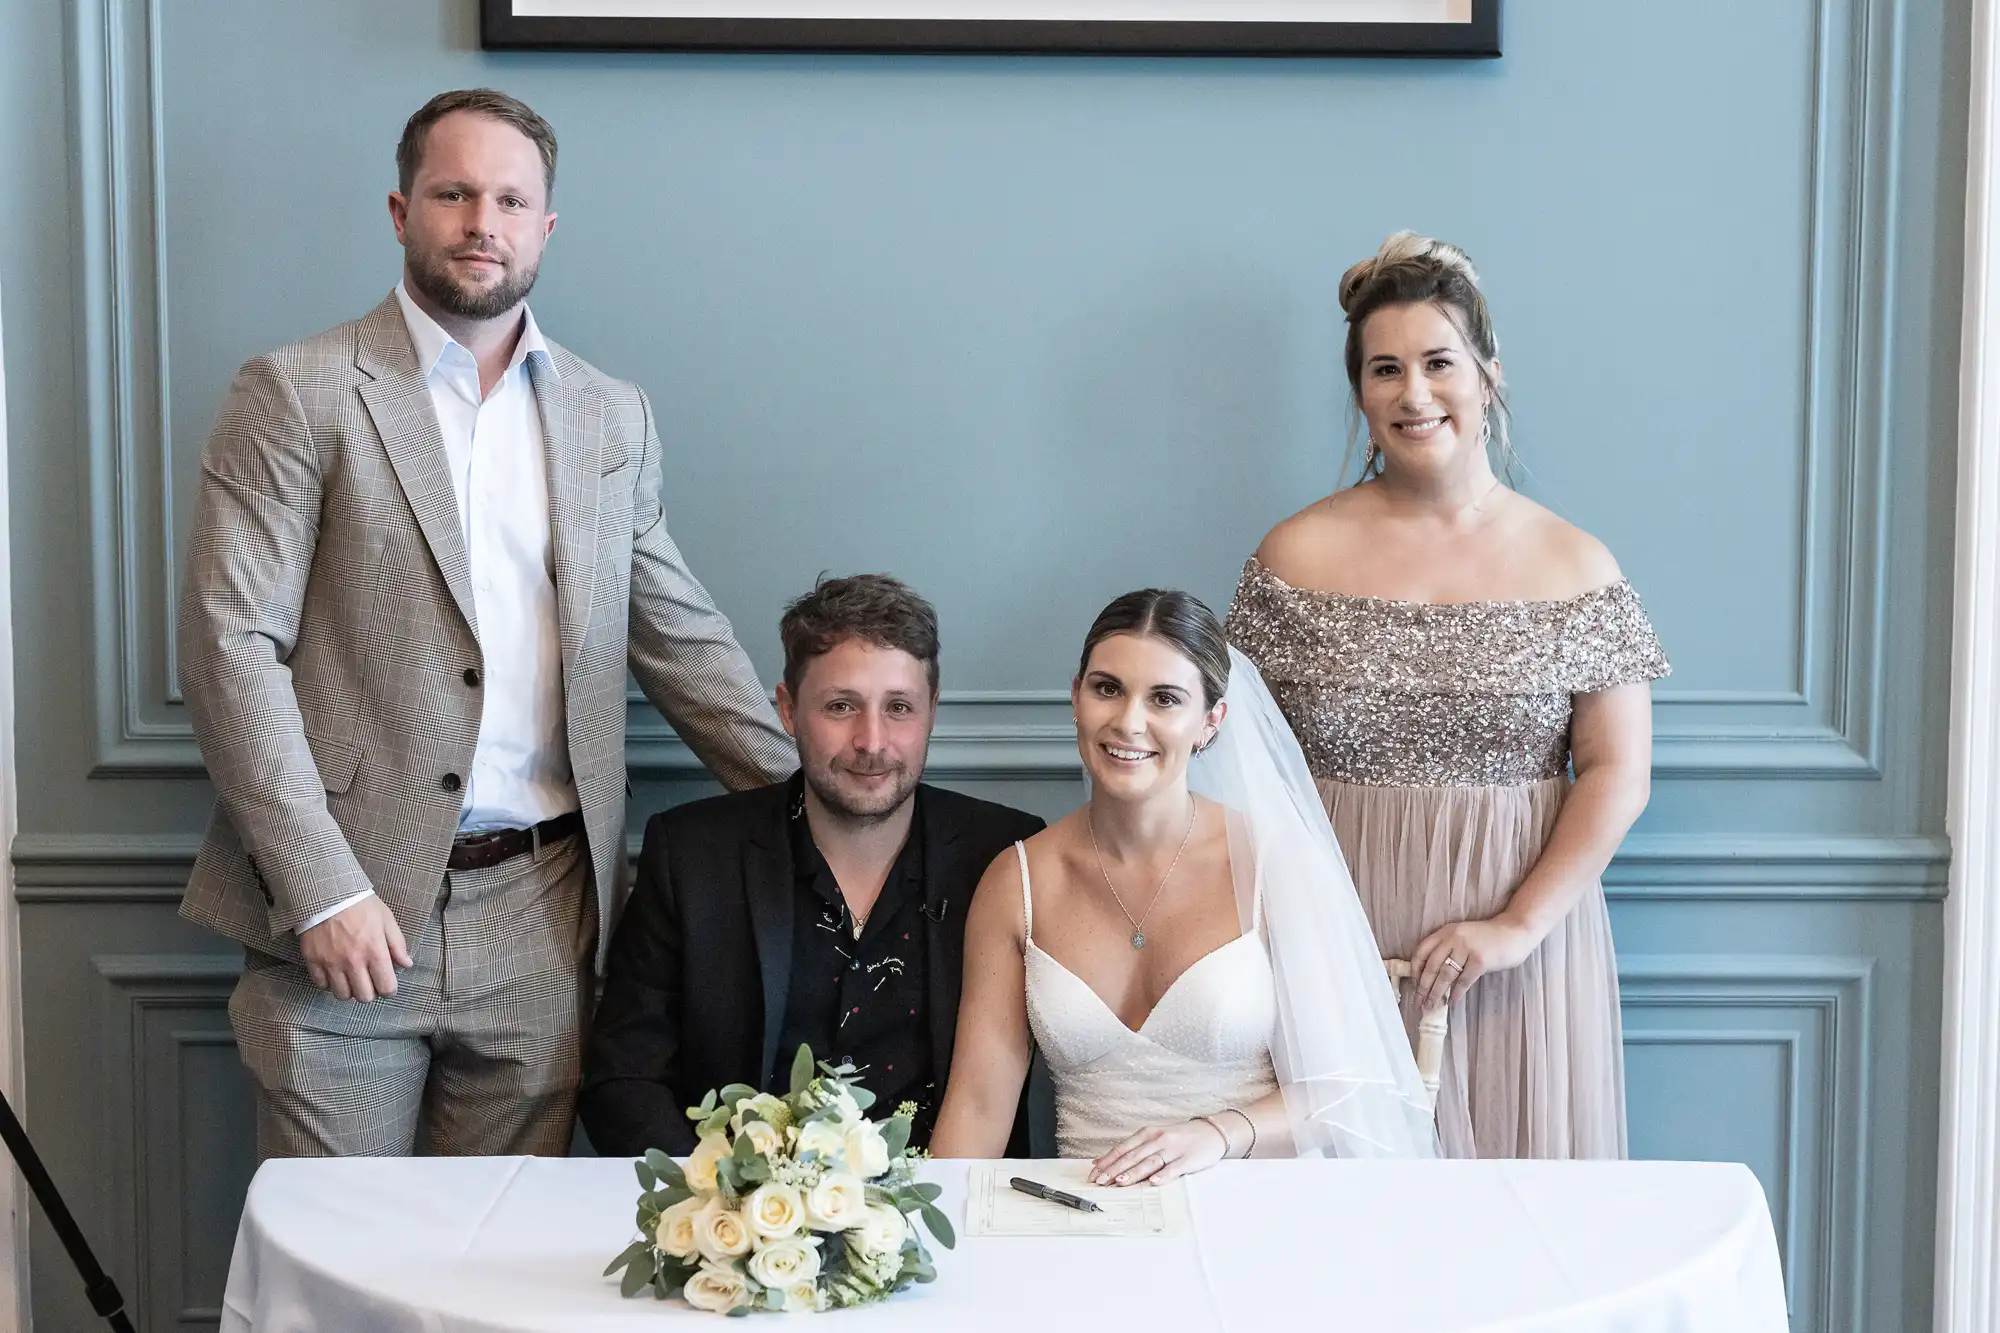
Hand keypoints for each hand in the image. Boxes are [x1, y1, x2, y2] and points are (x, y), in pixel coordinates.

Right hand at [298, 895, 411, 1001]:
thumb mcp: (386, 920)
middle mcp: (353, 961)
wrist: (327, 892)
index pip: (386, 987)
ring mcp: (331, 963)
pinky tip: (334, 972)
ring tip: (351, 978)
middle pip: (364, 997)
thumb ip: (398, 945)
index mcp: (375, 951)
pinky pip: (321, 985)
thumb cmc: (361, 904)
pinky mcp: (313, 960)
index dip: (389, 990)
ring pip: (342, 995)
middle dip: (370, 992)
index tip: (387, 985)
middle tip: (369, 981)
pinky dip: (328, 983)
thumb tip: (407, 964)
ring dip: (349, 990)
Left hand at [1090, 1118, 1229, 1186]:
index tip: (1093, 1173)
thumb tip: (1103, 1161)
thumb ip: (1133, 1149)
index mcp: (1148, 1134)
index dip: (1107, 1161)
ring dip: (1134, 1172)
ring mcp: (1173, 1149)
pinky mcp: (1188, 1159)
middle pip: (1133, 1156)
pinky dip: (1163, 1175)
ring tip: (1120, 1181)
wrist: (1211, 1132)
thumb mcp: (1155, 1138)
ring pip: (1150, 1162)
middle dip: (1115, 1169)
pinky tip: (1154, 1181)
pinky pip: (1174, 1168)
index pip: (1123, 1148)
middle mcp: (1158, 1139)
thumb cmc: (1179, 1138)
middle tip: (1100, 1181)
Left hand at [1410, 913, 1540, 1010]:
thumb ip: (1448, 949)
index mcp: (1446, 931)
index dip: (1415, 970)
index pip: (1422, 951)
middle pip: (1431, 966)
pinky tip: (1452, 1002)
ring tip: (1431, 1006)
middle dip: (1423, 987)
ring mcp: (1467, 949)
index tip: (1414, 984)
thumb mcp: (1463, 936)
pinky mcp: (1480, 961)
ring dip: (1436, 994)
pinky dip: (1456, 993)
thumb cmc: (1487, 938)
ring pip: (1445, 975)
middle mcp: (1453, 938)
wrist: (1515, 932)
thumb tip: (1431, 977)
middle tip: (1419, 1002)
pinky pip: (1464, 981)